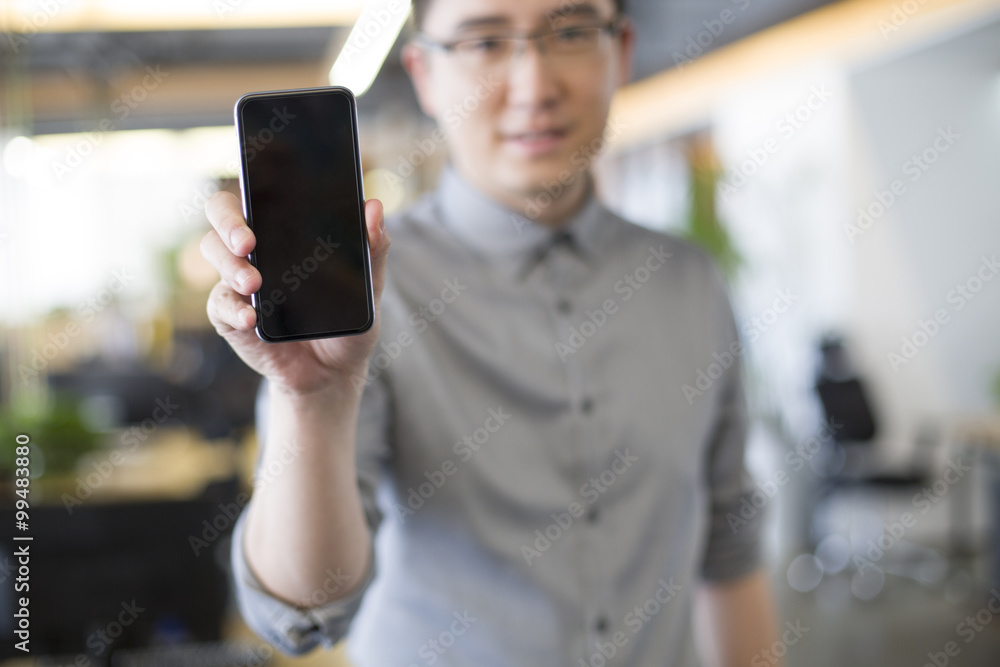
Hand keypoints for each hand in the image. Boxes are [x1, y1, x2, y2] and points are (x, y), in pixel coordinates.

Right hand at [199, 191, 390, 396]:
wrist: (335, 371)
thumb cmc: (348, 320)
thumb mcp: (370, 287)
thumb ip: (373, 248)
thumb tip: (374, 207)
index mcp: (284, 229)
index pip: (259, 190)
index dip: (251, 175)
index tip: (259, 170)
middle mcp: (255, 248)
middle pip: (221, 213)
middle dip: (228, 221)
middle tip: (248, 240)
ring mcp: (239, 280)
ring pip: (214, 252)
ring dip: (231, 265)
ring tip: (253, 283)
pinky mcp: (231, 315)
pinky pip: (219, 305)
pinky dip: (233, 309)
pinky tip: (251, 317)